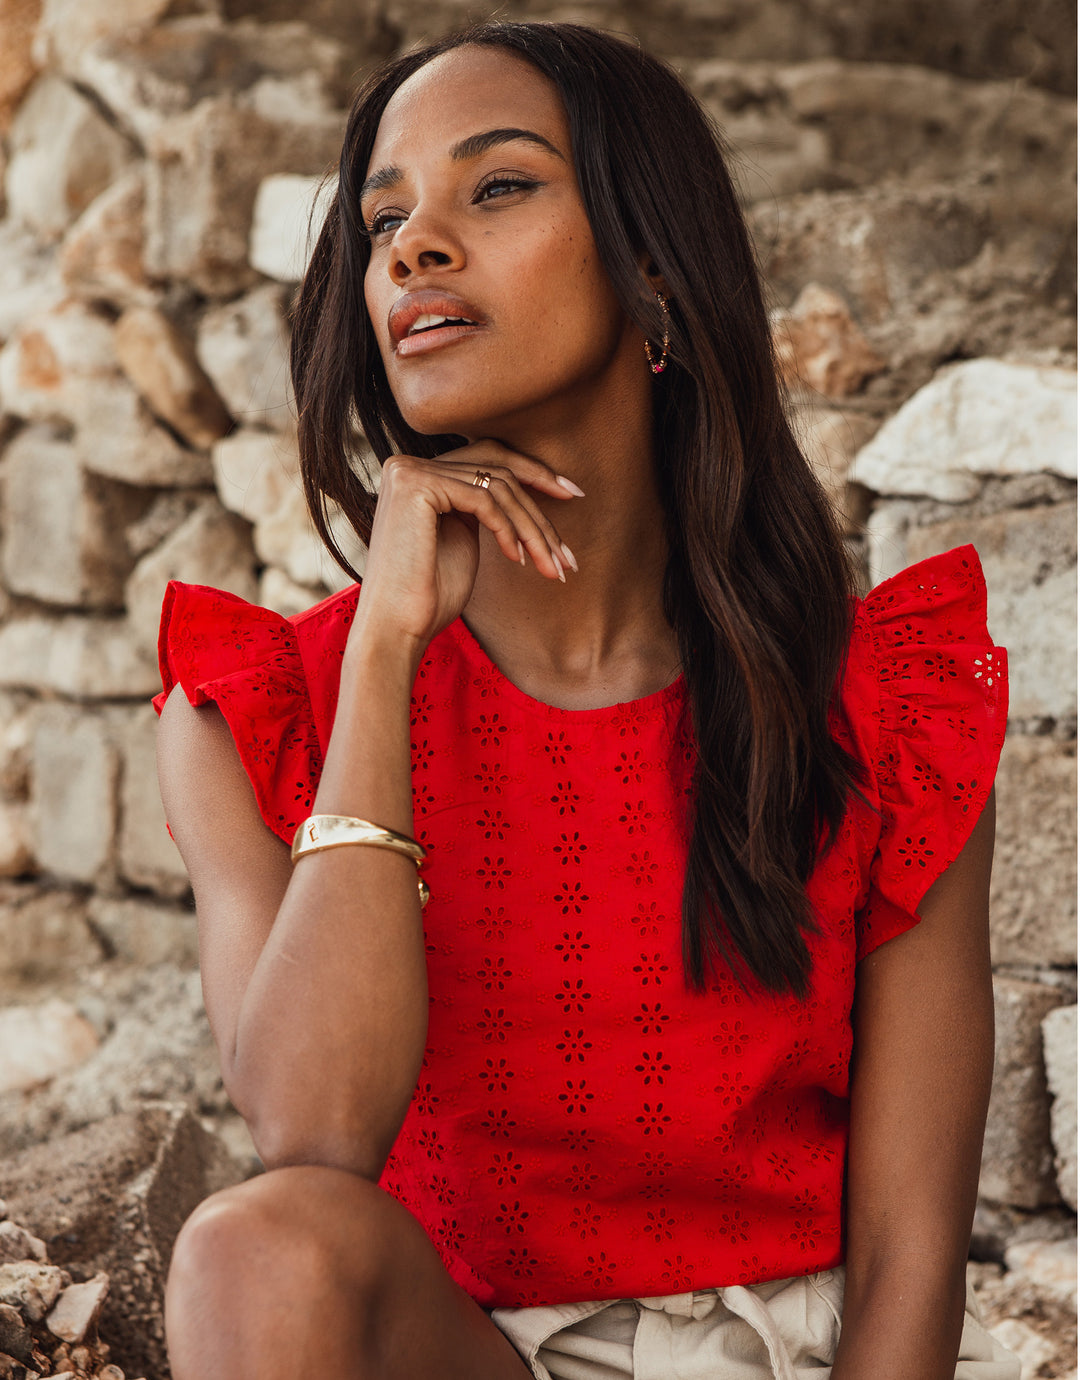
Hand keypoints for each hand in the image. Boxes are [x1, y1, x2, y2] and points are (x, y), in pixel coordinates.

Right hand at [350, 440, 581, 655]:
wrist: (398, 627)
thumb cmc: (431, 595)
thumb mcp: (464, 538)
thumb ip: (482, 506)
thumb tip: (524, 486)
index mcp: (420, 474)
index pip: (487, 458)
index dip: (533, 471)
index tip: (571, 494)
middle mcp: (408, 465)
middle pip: (496, 468)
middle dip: (541, 503)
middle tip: (569, 541)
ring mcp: (408, 471)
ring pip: (497, 485)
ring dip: (533, 528)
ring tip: (552, 565)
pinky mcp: (414, 485)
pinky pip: (484, 499)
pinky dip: (508, 529)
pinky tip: (517, 559)